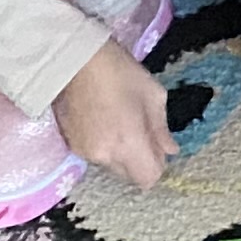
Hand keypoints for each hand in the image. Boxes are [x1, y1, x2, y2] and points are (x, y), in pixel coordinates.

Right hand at [52, 38, 175, 188]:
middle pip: (129, 175)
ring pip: (111, 166)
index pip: (147, 179)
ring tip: (121, 122)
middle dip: (139, 161)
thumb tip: (170, 151)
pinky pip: (95, 156)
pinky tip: (104, 121)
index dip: (157, 166)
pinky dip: (104, 146)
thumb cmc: (122, 73)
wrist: (76, 61)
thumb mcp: (153, 97)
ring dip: (121, 153)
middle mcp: (104, 156)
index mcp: (127, 144)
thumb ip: (161, 130)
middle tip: (141, 131)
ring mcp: (84, 152)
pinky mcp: (70, 145)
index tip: (158, 147)